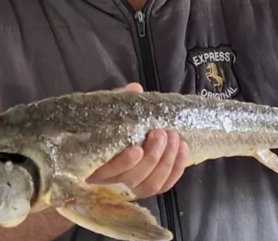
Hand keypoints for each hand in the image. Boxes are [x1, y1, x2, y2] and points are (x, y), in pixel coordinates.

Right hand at [86, 82, 188, 198]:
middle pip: (132, 179)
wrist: (106, 136)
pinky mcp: (146, 187)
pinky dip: (176, 168)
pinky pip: (164, 185)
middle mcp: (110, 181)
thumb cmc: (103, 125)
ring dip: (166, 161)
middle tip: (160, 133)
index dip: (123, 163)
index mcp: (94, 164)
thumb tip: (136, 89)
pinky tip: (182, 148)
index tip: (137, 149)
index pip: (107, 171)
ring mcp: (130, 187)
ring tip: (174, 137)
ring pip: (150, 184)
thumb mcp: (106, 110)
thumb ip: (118, 101)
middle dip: (151, 157)